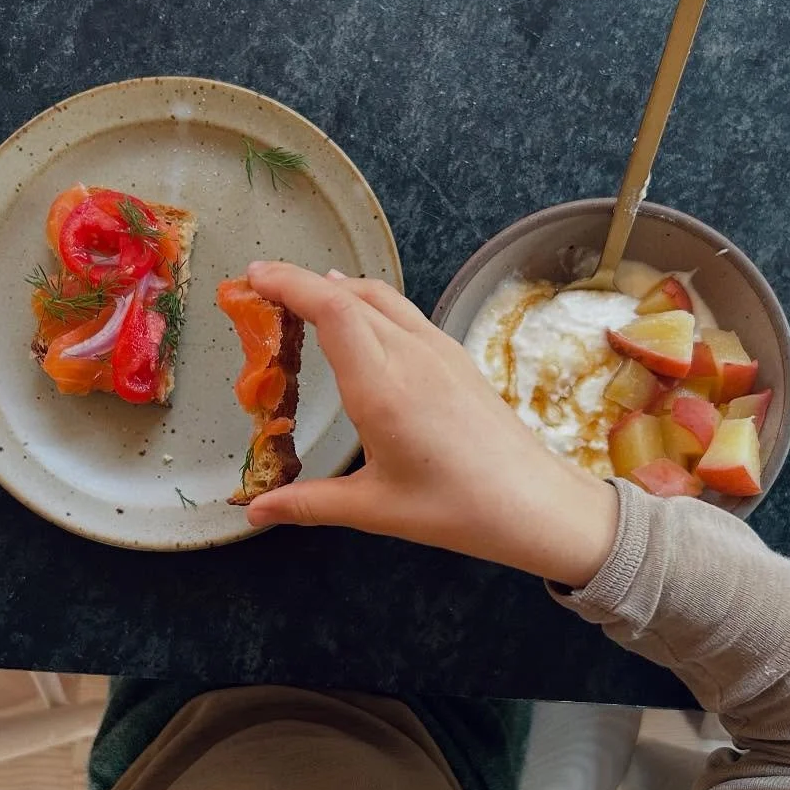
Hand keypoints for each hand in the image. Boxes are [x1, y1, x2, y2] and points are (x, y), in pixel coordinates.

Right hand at [244, 261, 618, 587]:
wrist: (536, 504)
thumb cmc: (458, 509)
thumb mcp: (374, 509)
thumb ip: (308, 503)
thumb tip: (254, 511)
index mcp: (383, 388)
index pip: (330, 310)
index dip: (288, 284)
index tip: (253, 277)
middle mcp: (410, 356)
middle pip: (349, 294)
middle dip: (300, 284)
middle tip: (262, 290)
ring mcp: (438, 351)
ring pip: (379, 297)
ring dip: (336, 289)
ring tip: (302, 297)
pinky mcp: (456, 357)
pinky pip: (404, 312)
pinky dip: (368, 303)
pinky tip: (359, 319)